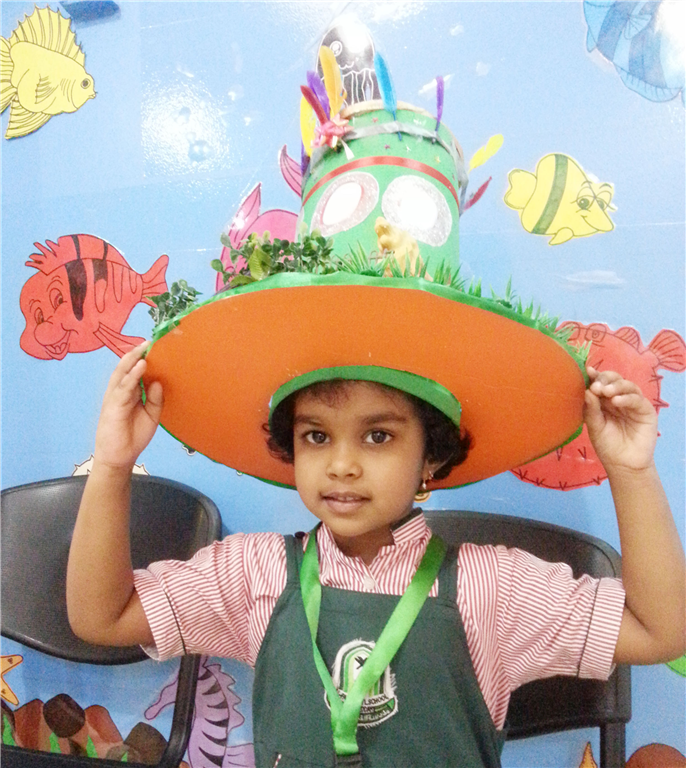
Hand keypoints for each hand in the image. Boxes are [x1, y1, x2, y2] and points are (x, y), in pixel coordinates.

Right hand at [94, 343, 163, 469]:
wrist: (119, 457)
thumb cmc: (134, 436)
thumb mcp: (151, 415)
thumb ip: (156, 399)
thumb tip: (158, 382)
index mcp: (129, 392)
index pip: (135, 372)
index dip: (143, 360)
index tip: (156, 348)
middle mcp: (120, 392)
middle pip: (127, 368)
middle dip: (136, 354)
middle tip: (149, 341)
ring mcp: (115, 397)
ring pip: (122, 374)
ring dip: (132, 360)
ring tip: (143, 348)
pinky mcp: (113, 406)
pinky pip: (123, 388)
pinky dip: (132, 376)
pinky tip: (141, 366)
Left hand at [584, 367, 656, 472]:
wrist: (623, 465)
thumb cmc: (607, 445)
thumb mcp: (594, 427)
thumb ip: (591, 409)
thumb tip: (587, 390)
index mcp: (604, 400)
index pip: (601, 383)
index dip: (595, 376)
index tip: (587, 371)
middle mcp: (619, 398)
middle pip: (615, 380)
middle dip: (605, 379)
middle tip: (596, 385)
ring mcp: (633, 404)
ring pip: (628, 386)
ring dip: (616, 386)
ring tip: (606, 391)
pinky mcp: (646, 411)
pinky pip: (637, 400)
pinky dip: (627, 398)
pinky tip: (616, 401)